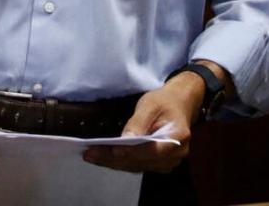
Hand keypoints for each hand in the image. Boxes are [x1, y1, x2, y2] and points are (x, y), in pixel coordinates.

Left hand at [82, 72, 204, 172]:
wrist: (178, 105)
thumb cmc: (164, 102)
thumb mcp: (151, 104)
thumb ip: (139, 123)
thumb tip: (126, 140)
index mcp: (178, 138)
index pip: (153, 150)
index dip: (133, 152)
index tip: (113, 149)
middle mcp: (175, 156)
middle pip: (141, 161)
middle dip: (114, 158)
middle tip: (90, 153)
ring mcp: (166, 163)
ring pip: (136, 166)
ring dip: (112, 162)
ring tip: (91, 156)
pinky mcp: (157, 165)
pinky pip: (136, 165)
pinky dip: (118, 162)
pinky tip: (102, 157)